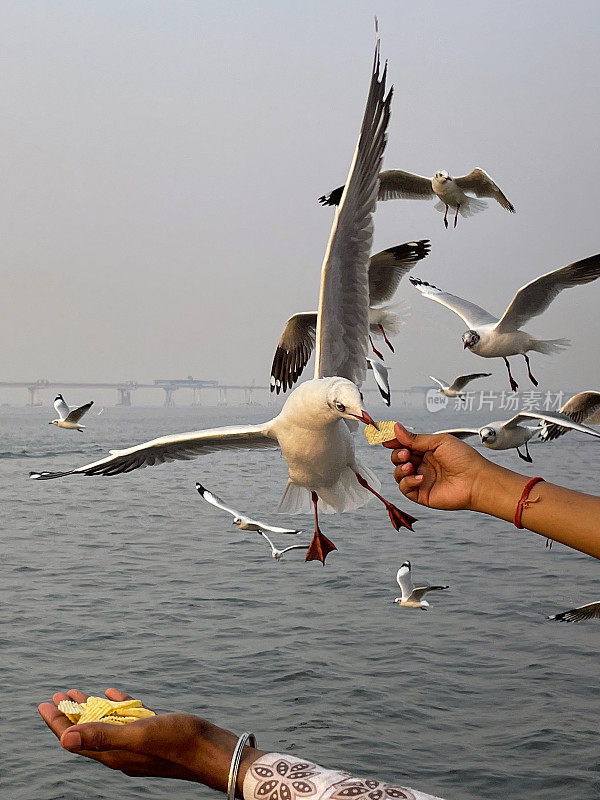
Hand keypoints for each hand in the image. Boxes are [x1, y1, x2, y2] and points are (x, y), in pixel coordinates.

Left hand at [38, 688, 263, 791]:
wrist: (213, 751)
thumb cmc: (178, 743)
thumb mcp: (138, 735)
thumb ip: (103, 737)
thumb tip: (64, 740)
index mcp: (113, 754)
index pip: (75, 739)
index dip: (57, 722)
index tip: (43, 704)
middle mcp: (122, 751)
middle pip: (87, 732)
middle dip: (70, 714)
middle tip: (56, 695)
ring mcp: (138, 743)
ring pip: (106, 724)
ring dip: (91, 708)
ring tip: (78, 691)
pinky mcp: (153, 733)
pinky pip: (127, 718)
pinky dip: (117, 705)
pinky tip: (113, 692)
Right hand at [384, 423, 490, 511]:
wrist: (476, 480)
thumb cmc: (465, 460)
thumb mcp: (439, 442)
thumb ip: (416, 438)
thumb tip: (397, 429)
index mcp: (428, 451)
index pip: (404, 445)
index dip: (395, 441)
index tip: (387, 438)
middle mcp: (423, 465)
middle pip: (398, 458)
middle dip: (397, 454)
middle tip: (406, 453)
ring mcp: (422, 479)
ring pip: (398, 473)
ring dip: (400, 468)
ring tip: (411, 465)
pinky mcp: (421, 494)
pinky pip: (405, 488)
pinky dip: (408, 481)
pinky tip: (420, 477)